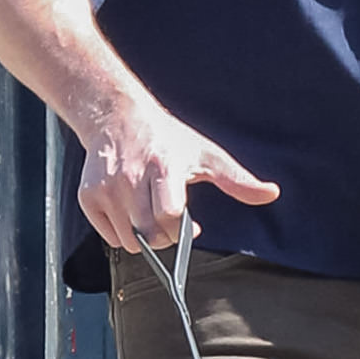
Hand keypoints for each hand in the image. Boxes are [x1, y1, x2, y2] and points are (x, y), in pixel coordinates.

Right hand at [75, 87, 277, 252]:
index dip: (183, 229)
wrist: (116, 117)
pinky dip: (123, 234)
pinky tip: (132, 211)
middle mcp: (130, 177)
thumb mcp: (206, 154)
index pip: (170, 217)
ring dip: (145, 237)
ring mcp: (106, 188)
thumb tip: (271, 193)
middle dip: (166, 236)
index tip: (191, 224)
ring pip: (129, 241)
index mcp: (162, 167)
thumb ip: (237, 179)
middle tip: (171, 219)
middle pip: (150, 234)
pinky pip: (110, 237)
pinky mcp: (88, 197)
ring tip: (151, 213)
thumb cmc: (166, 138)